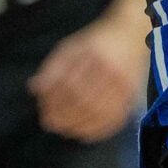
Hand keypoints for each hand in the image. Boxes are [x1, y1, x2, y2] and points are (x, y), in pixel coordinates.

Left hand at [29, 12, 145, 140]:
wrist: (131, 34)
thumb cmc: (96, 41)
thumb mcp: (72, 46)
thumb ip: (53, 67)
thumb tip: (34, 88)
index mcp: (94, 54)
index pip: (69, 83)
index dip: (54, 100)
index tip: (42, 109)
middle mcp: (112, 69)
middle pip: (84, 100)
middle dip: (64, 115)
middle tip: (50, 123)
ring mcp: (125, 84)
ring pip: (99, 113)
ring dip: (78, 125)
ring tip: (63, 129)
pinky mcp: (133, 95)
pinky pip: (115, 119)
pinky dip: (97, 130)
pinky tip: (83, 133)